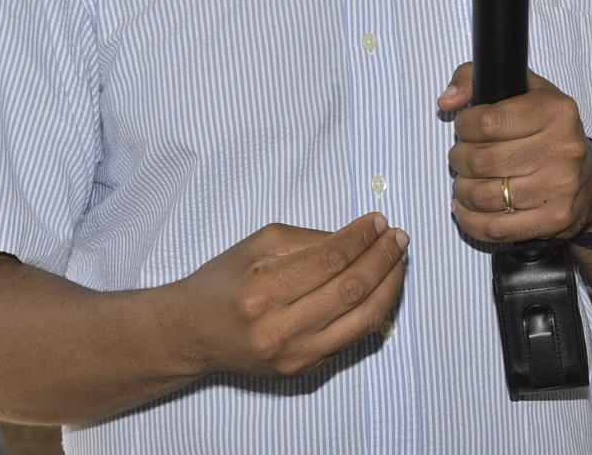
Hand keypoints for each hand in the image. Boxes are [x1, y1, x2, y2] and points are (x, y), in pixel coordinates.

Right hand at [179, 212, 408, 377]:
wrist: (193, 333)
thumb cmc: (223, 283)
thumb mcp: (257, 245)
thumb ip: (309, 239)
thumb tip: (358, 237)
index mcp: (262, 290)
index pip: (330, 259)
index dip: (361, 238)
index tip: (379, 222)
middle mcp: (279, 328)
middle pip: (351, 289)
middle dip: (383, 258)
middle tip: (398, 237)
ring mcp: (294, 355)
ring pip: (362, 319)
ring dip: (390, 286)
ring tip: (399, 260)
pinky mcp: (304, 369)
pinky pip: (353, 338)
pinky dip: (375, 311)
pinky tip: (383, 288)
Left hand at [440, 63, 591, 243]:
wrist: (588, 179)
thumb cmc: (548, 131)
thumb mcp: (523, 90)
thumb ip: (477, 79)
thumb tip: (448, 101)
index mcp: (556, 111)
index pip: (489, 121)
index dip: (465, 126)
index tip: (465, 128)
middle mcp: (562, 148)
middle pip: (482, 160)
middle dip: (459, 159)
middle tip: (462, 157)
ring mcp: (559, 187)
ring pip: (484, 195)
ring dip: (462, 189)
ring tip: (465, 182)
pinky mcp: (553, 219)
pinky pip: (495, 227)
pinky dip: (470, 220)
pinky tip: (466, 208)